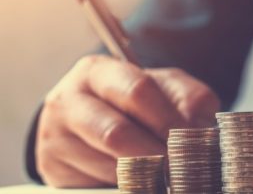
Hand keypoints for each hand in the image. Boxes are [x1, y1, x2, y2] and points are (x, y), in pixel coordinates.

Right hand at [36, 55, 219, 187]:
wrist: (91, 118)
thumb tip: (199, 126)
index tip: (191, 139)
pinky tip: (142, 183)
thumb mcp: (166, 86)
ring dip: (144, 175)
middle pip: (116, 133)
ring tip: (166, 176)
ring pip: (108, 165)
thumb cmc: (135, 99)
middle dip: (156, 153)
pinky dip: (126, 187)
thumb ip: (189, 97)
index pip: (136, 91)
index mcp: (97, 71)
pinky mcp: (52, 169)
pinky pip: (95, 186)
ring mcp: (54, 137)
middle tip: (180, 166)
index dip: (168, 119)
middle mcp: (68, 101)